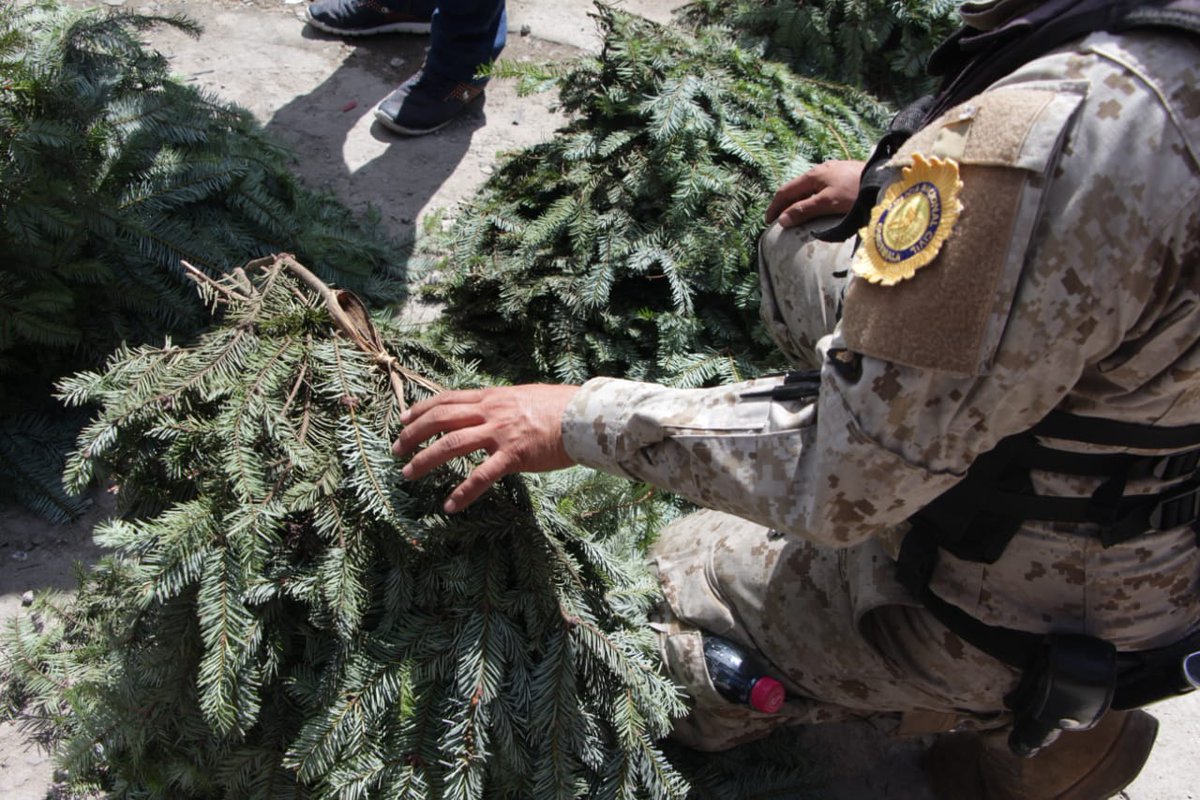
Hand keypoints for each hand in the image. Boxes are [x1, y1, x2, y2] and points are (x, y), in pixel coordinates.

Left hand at [392, 384, 579, 512]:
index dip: (421, 409)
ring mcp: (501, 433)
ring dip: (425, 460)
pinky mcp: (514, 456)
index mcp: (492, 397)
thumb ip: (502, 405)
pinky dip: (463, 492)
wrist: (585, 417)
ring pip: (451, 445)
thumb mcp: (523, 396)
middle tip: (395, 449)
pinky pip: (482, 476)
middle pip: (440, 420)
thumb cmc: (560, 408)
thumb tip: (488, 410)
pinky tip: (449, 505)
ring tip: (408, 474)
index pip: (447, 399)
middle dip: (413, 434)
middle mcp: (491, 412)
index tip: (403, 420)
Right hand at [765, 160, 863, 227]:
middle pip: (797, 189)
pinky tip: (818, 208)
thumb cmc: (855, 190)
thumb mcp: (827, 202)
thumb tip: (782, 220)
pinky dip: (812, 200)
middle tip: (780, 221)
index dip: (775, 206)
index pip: (785, 191)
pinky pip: (821, 189)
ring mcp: (834, 172)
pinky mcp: (845, 176)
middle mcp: (821, 170)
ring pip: (809, 189)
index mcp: (813, 175)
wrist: (884, 179)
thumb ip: (804, 210)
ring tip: (797, 217)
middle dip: (786, 204)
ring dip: (799, 202)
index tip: (768, 222)